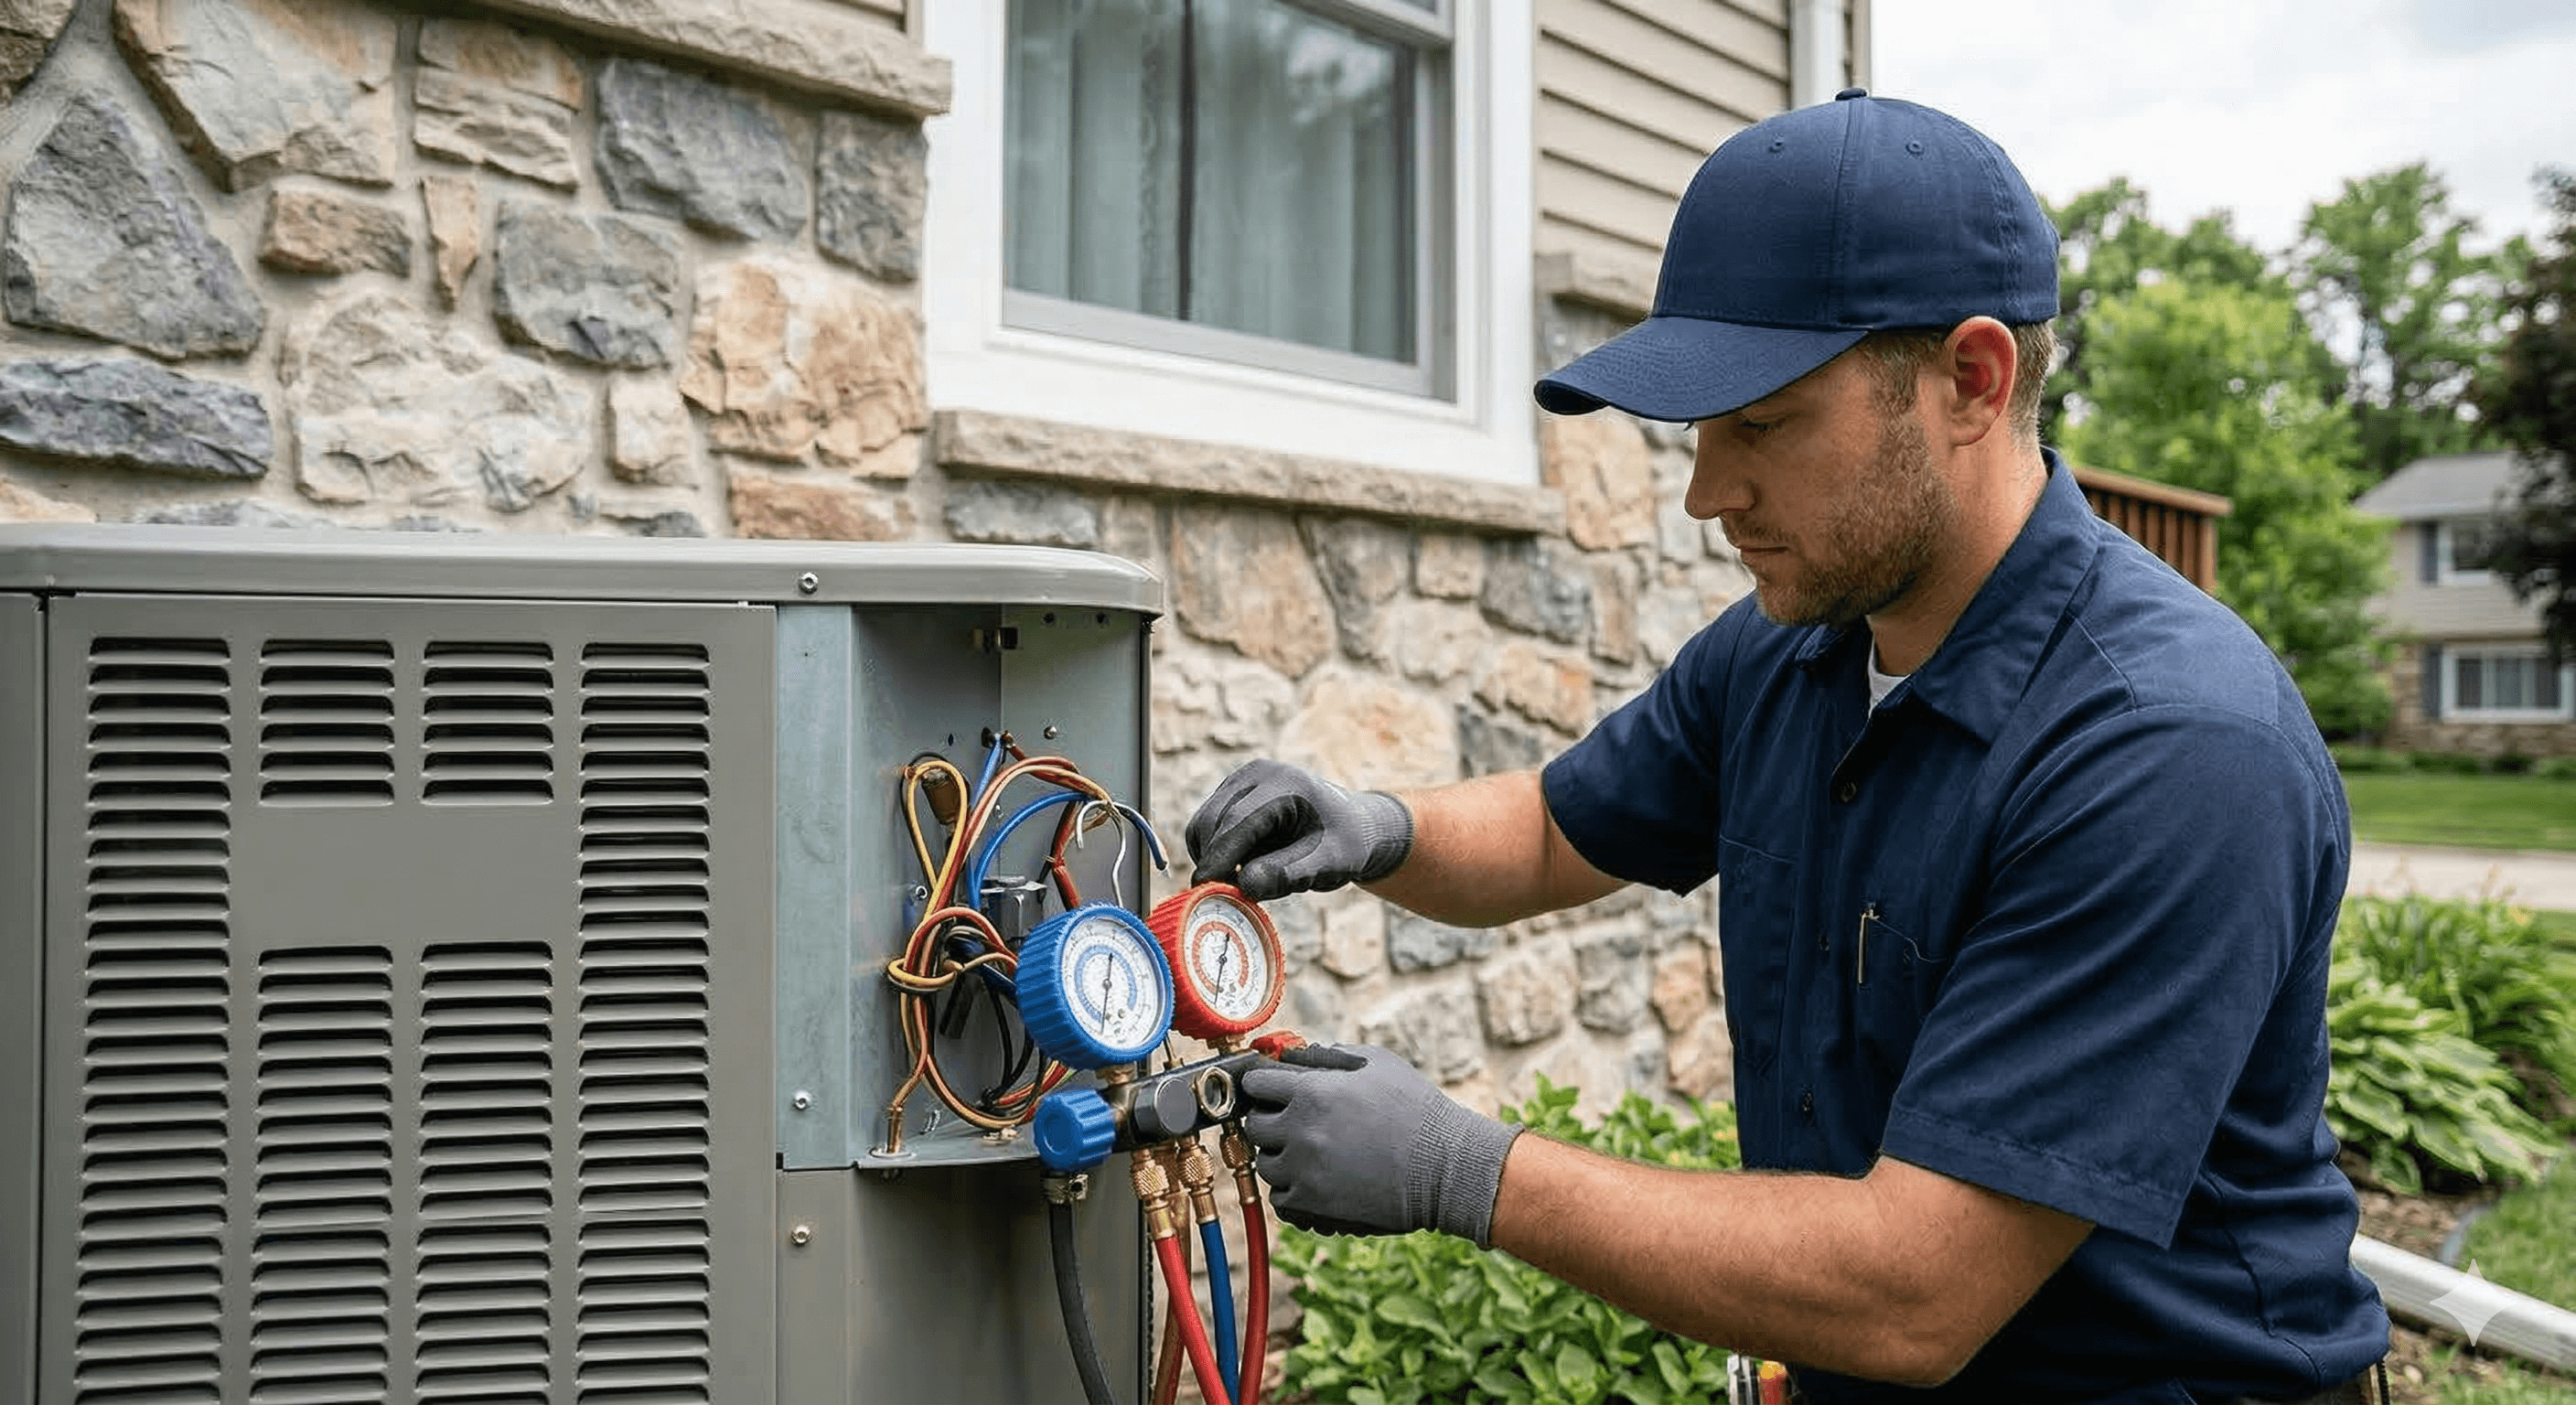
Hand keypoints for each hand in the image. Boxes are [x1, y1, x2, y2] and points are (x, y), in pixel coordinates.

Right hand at [1185, 759, 1413, 900]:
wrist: (1352, 826)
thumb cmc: (1345, 843)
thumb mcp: (1330, 863)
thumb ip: (1289, 874)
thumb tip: (1244, 886)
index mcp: (1285, 783)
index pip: (1238, 820)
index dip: (1218, 857)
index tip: (1204, 889)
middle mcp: (1256, 774)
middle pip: (1212, 820)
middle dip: (1212, 860)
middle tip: (1224, 898)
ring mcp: (1241, 781)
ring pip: (1203, 825)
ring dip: (1213, 857)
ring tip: (1245, 881)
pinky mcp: (1231, 795)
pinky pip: (1208, 827)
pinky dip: (1216, 852)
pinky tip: (1242, 867)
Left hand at [1238, 1042, 1521, 1246]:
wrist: (1445, 1166)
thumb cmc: (1416, 1109)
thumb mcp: (1377, 1063)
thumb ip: (1332, 1056)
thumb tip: (1303, 1056)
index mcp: (1311, 1091)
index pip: (1255, 1083)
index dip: (1263, 1084)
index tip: (1270, 1090)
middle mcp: (1300, 1130)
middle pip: (1254, 1126)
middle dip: (1270, 1121)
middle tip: (1293, 1122)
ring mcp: (1305, 1170)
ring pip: (1266, 1165)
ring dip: (1282, 1158)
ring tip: (1311, 1153)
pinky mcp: (1315, 1204)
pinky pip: (1280, 1199)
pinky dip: (1292, 1191)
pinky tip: (1315, 1180)